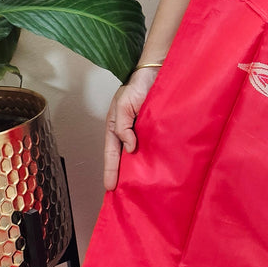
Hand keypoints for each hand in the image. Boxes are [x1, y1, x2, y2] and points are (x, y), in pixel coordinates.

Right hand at [103, 67, 159, 191]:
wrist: (158, 72)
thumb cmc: (138, 85)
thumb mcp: (125, 104)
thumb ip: (124, 126)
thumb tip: (129, 148)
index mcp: (115, 126)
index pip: (111, 152)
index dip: (111, 170)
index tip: (110, 187)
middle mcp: (127, 130)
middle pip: (121, 157)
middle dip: (120, 174)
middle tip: (120, 194)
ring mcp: (140, 130)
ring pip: (135, 153)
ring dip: (135, 168)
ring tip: (136, 187)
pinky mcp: (154, 128)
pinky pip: (150, 146)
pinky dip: (149, 158)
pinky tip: (153, 169)